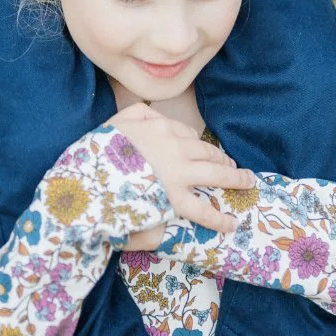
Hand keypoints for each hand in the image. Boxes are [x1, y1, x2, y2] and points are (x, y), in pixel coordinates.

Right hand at [110, 103, 254, 235]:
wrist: (90, 179)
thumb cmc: (99, 151)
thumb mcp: (118, 120)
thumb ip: (140, 112)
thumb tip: (158, 115)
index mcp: (160, 127)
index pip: (188, 135)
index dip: (198, 145)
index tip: (205, 152)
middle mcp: (175, 147)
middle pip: (207, 151)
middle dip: (223, 159)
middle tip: (234, 166)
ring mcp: (177, 173)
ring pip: (214, 173)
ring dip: (233, 177)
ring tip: (246, 182)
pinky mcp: (174, 199)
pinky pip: (202, 209)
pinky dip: (218, 217)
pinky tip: (231, 223)